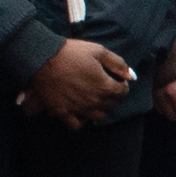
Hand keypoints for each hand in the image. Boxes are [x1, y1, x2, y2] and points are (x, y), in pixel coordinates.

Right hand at [23, 38, 138, 119]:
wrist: (44, 59)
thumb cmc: (71, 53)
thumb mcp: (98, 51)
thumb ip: (118, 63)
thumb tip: (132, 76)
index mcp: (104, 86)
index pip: (122, 93)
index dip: (122, 85)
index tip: (117, 79)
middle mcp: (94, 101)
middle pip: (112, 105)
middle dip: (113, 97)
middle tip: (107, 87)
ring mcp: (79, 109)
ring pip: (98, 116)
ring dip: (101, 108)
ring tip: (95, 99)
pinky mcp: (64, 113)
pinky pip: (77, 125)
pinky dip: (82, 120)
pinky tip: (81, 112)